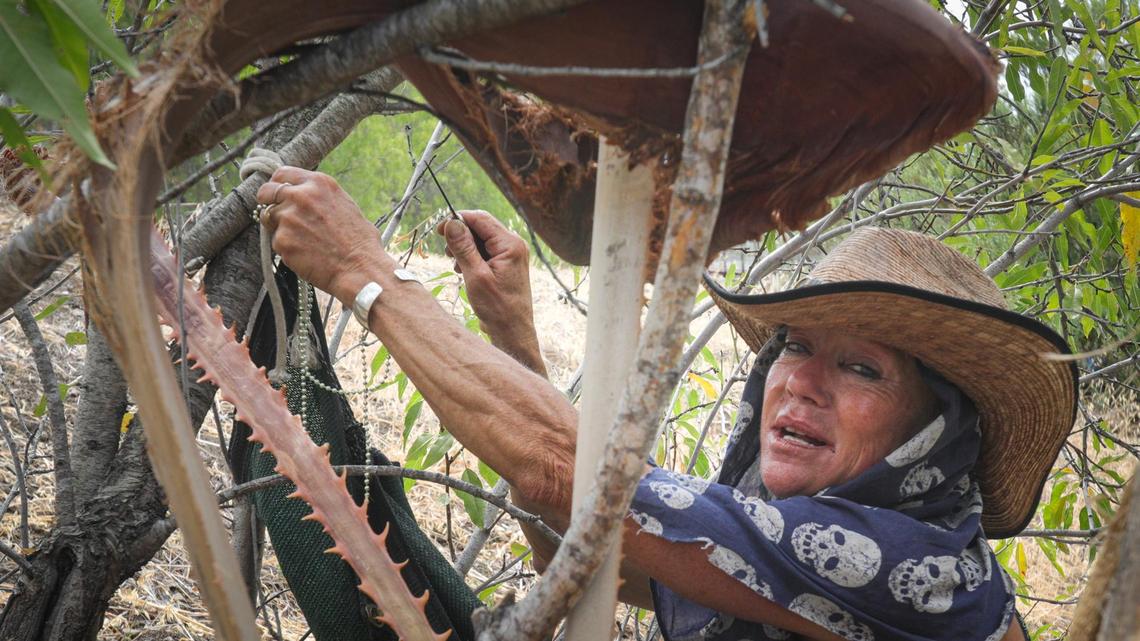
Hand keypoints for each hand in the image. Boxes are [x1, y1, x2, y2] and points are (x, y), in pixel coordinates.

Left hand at [256, 167, 393, 301]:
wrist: (360, 268)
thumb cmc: (359, 241)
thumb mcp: (345, 205)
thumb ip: (319, 197)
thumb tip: (303, 198)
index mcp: (319, 183)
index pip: (282, 173)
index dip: (277, 185)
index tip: (276, 194)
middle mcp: (301, 195)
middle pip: (266, 192)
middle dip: (268, 202)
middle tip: (277, 216)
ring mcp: (289, 218)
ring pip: (269, 219)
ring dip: (279, 228)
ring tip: (303, 242)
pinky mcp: (282, 240)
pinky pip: (276, 243)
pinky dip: (287, 249)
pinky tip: (306, 255)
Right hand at [438, 211, 545, 374]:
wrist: (512, 332)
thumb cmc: (498, 308)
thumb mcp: (475, 276)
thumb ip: (464, 248)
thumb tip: (451, 223)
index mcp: (510, 244)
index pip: (480, 218)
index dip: (458, 219)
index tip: (439, 229)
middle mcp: (513, 245)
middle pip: (480, 227)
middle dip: (461, 236)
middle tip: (447, 253)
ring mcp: (511, 255)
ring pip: (481, 240)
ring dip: (464, 248)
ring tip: (457, 267)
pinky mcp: (505, 264)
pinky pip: (485, 252)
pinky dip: (471, 257)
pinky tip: (464, 271)